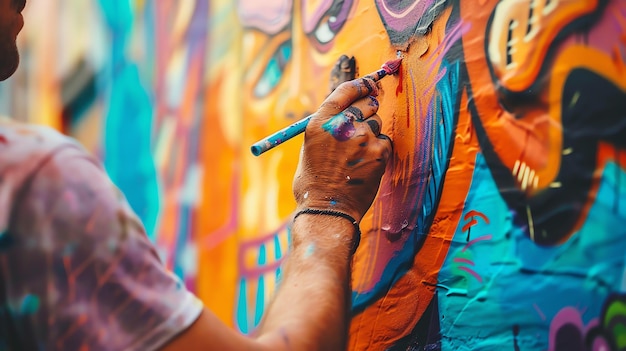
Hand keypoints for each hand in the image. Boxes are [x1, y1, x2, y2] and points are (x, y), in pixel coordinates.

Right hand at [293, 72, 392, 223]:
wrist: (327, 210)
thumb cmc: (314, 182)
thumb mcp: (311, 146)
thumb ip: (328, 126)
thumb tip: (347, 111)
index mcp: (320, 122)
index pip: (346, 90)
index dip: (361, 85)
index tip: (370, 83)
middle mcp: (341, 125)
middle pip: (367, 103)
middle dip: (368, 110)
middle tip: (363, 123)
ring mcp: (362, 138)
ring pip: (377, 124)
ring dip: (371, 134)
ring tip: (357, 156)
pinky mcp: (379, 152)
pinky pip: (385, 142)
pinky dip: (378, 151)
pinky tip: (365, 166)